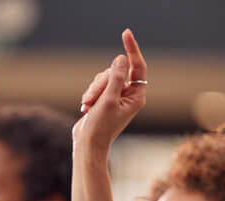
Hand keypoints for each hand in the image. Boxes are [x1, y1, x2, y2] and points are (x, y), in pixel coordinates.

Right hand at [72, 29, 147, 152]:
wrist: (88, 143)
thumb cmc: (101, 127)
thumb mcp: (109, 100)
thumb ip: (116, 78)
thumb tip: (122, 59)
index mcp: (136, 97)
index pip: (138, 67)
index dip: (132, 49)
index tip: (126, 33)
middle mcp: (128, 95)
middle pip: (116, 72)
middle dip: (101, 83)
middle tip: (93, 100)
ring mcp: (116, 96)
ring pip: (104, 77)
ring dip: (93, 90)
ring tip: (89, 106)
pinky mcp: (104, 98)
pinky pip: (96, 85)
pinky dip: (90, 94)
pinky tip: (87, 108)